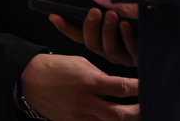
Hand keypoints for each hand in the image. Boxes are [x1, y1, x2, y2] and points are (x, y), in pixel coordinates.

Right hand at [20, 53, 137, 120]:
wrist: (31, 80)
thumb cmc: (59, 67)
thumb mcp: (83, 64)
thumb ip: (102, 77)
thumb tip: (118, 88)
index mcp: (89, 82)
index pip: (122, 88)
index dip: (139, 88)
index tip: (148, 85)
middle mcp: (85, 102)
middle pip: (119, 114)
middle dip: (136, 112)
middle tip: (148, 107)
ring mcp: (78, 116)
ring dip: (123, 120)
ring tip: (135, 115)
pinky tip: (115, 119)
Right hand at [50, 0, 139, 66]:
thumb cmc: (151, 7)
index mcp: (106, 35)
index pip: (80, 34)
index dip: (66, 26)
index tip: (54, 15)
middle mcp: (114, 46)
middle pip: (92, 44)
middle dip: (90, 28)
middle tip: (94, 12)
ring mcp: (127, 54)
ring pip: (109, 50)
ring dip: (108, 33)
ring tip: (112, 17)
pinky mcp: (141, 58)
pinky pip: (130, 52)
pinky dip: (127, 39)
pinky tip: (127, 26)